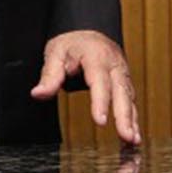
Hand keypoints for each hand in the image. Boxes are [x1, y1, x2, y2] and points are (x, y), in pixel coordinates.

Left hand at [32, 30, 139, 144]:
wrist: (88, 30)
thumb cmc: (71, 43)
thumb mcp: (55, 53)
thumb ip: (49, 76)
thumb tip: (38, 94)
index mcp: (97, 57)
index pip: (100, 81)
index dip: (101, 102)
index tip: (100, 121)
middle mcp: (114, 65)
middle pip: (121, 92)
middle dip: (125, 116)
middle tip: (126, 137)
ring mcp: (122, 74)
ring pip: (129, 99)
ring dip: (132, 121)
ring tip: (132, 142)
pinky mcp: (124, 83)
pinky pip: (130, 102)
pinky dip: (133, 119)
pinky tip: (133, 137)